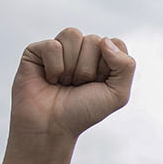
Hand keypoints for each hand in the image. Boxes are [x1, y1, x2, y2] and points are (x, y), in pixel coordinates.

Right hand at [10, 27, 135, 141]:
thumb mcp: (117, 94)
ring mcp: (59, 48)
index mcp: (103, 57)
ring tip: (64, 82)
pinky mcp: (37, 50)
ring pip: (73, 36)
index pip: (115, 43)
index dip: (108, 67)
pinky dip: (54, 67)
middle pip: (94, 40)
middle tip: (77, 86)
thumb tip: (104, 40)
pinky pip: (53, 45)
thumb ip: (126, 66)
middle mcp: (82, 49)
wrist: (51, 127)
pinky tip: (49, 79)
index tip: (98, 84)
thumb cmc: (84, 111)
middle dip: (88, 70)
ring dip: (71, 67)